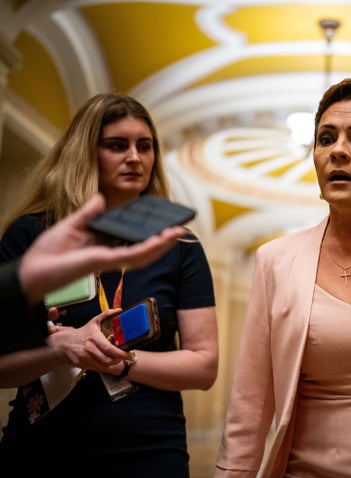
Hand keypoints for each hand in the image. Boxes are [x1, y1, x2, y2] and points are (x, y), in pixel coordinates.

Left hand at [19, 194, 185, 302]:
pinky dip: (151, 247)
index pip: (131, 238)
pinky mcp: (107, 262)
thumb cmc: (48, 253)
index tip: (163, 221)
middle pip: (143, 247)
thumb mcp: (72, 225)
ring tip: (179, 233)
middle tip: (180, 229)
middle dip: (163, 240)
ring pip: (144, 253)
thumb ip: (89, 213)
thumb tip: (102, 198)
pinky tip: (163, 240)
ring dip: (163, 244)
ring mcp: (111, 259)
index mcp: (103, 245)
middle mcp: (110, 254)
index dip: (149, 231)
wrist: (33, 269)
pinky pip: (134, 255)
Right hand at [46, 308, 130, 370]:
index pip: (109, 349)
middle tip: (123, 356)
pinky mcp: (82, 364)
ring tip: (115, 358)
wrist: (64, 343)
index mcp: (93, 338)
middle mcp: (88, 349)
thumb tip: (118, 310)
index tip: (128, 354)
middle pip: (108, 360)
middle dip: (118, 359)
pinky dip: (104, 366)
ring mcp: (84, 358)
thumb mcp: (94, 322)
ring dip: (112, 363)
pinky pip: (97, 368)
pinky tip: (106, 361)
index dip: (121, 353)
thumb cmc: (82, 333)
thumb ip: (106, 314)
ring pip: (104, 366)